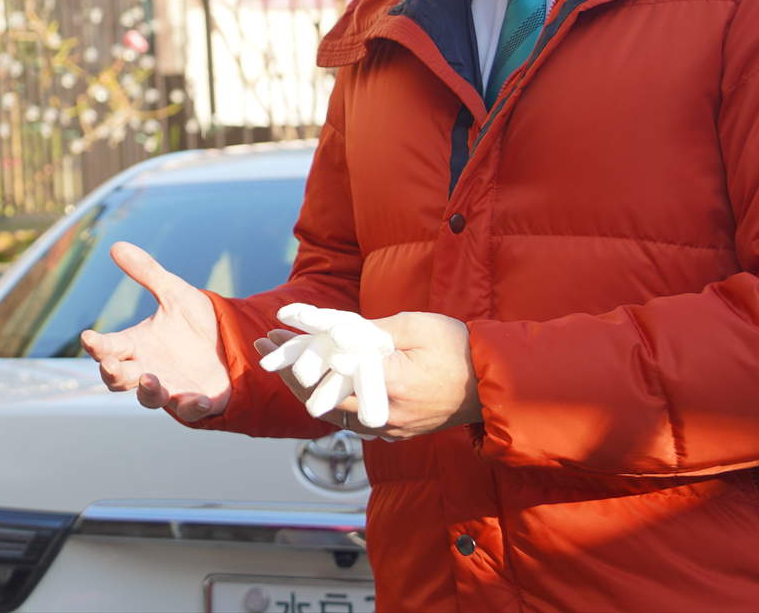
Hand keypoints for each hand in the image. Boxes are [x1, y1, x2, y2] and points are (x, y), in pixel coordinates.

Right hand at [78, 242, 229, 424]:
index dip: (96, 345)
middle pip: (119, 378)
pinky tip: (198, 399)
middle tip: (110, 365)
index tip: (88, 337)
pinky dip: (191, 406)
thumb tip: (116, 245)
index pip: (108, 347)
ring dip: (147, 391)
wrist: (232, 343)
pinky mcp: (196, 400)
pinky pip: (189, 410)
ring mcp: (170, 386)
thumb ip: (147, 272)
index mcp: (136, 344)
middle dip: (112, 373)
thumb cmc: (195, 321)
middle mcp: (147, 368)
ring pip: (148, 397)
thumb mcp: (174, 292)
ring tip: (149, 379)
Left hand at [254, 310, 479, 441]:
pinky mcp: (394, 432)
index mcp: (388, 386)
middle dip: (288, 371)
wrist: (493, 385)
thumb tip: (328, 331)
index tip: (271, 336)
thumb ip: (367, 331)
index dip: (293, 354)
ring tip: (281, 362)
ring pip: (332, 413)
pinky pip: (350, 420)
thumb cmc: (456, 347)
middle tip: (265, 348)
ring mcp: (389, 428)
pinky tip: (314, 381)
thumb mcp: (411, 326)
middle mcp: (384, 415)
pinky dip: (328, 401)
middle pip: (320, 398)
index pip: (326, 373)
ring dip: (303, 388)